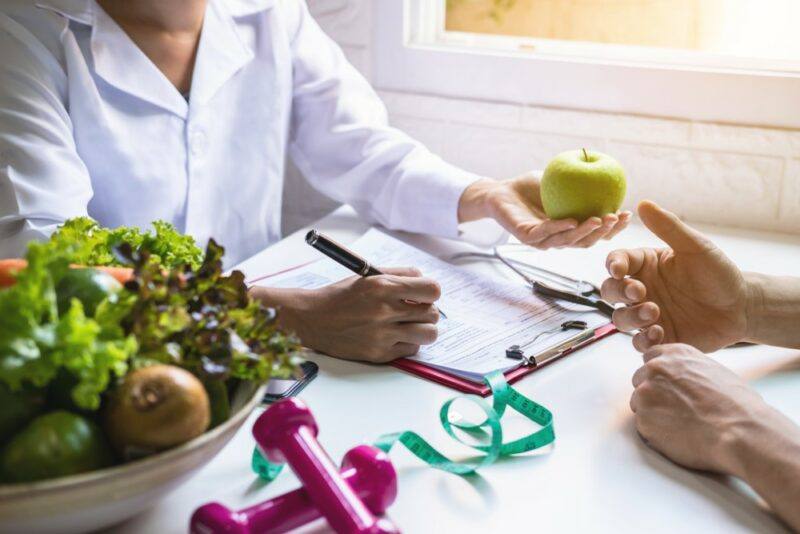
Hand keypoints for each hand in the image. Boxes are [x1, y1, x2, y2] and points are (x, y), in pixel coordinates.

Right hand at [260, 267, 439, 362]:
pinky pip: (412, 350)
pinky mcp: (379, 354)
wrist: (312, 319)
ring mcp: (382, 335)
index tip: (424, 294)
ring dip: (423, 329)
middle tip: (414, 310)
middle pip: (433, 313)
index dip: (431, 292)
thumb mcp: (368, 275)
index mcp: (382, 286)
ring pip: (429, 334)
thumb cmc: (341, 296)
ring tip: (409, 325)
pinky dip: (407, 343)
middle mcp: (384, 311)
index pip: (432, 290)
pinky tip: (394, 336)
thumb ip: (399, 274)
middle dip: (427, 311)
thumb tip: (425, 282)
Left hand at [458, 174, 630, 249]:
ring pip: (567, 241)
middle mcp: (558, 238)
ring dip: (585, 232)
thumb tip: (608, 168)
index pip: (595, 233)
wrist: (499, 191)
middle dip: (604, 232)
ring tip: (599, 219)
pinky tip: (572, 221)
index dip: (613, 227)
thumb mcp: (560, 179)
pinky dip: (559, 228)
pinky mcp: (525, 236)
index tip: (627, 214)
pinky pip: (544, 234)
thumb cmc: (530, 187)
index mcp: (569, 229)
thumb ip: (581, 179)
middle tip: (616, 218)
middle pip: (586, 242)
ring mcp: (541, 240)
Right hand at [601, 200, 748, 352]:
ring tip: (654, 314)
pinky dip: (644, 340)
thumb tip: (643, 203)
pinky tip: (659, 333)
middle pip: (610, 292)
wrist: (741, 307)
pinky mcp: (659, 337)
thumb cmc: (717, 273)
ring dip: (631, 317)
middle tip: (639, 293)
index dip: (613, 265)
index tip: (619, 269)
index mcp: (645, 265)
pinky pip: (639, 343)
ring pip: (620, 319)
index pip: (616, 262)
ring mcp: (647, 315)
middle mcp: (640, 290)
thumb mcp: (695, 247)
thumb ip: (668, 227)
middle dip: (618, 292)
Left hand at [630, 343, 775, 475]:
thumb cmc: (737, 405)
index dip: (660, 375)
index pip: (651, 358)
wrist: (740, 432)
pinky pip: (643, 425)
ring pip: (639, 402)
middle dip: (653, 393)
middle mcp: (655, 368)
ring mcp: (646, 393)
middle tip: (675, 409)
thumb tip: (682, 377)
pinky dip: (655, 432)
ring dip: (653, 413)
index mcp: (674, 354)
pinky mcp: (643, 419)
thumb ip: (689, 369)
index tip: (669, 387)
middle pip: (640, 379)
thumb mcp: (713, 371)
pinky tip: (678, 435)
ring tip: (681, 424)